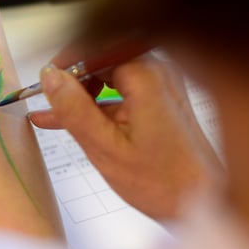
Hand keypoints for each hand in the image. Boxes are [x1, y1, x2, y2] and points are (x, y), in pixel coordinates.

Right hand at [30, 51, 223, 220]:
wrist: (203, 200)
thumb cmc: (163, 181)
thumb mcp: (105, 148)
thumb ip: (74, 109)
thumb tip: (50, 77)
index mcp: (146, 77)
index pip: (97, 47)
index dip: (67, 61)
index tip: (45, 79)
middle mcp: (157, 72)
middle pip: (103, 58)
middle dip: (72, 78)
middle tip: (47, 99)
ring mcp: (160, 84)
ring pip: (109, 75)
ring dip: (81, 92)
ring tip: (53, 114)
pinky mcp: (159, 99)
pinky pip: (120, 91)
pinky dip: (97, 103)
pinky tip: (71, 118)